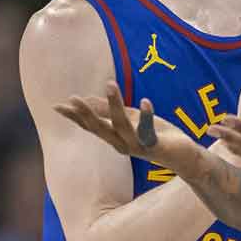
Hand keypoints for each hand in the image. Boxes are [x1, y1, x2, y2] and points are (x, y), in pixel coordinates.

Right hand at [54, 81, 196, 169]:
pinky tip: (145, 101)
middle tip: (73, 99)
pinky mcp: (155, 146)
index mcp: (115, 137)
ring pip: (122, 126)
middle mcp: (122, 144)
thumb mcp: (131, 118)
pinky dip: (147, 116)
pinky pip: (149, 130)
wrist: (183, 155)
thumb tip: (88, 99)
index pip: (91, 126)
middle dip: (87, 114)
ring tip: (110, 85)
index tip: (57, 106)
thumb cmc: (156, 135)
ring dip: (115, 106)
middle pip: (101, 129)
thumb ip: (111, 110)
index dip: (74, 116)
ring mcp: (138, 146)